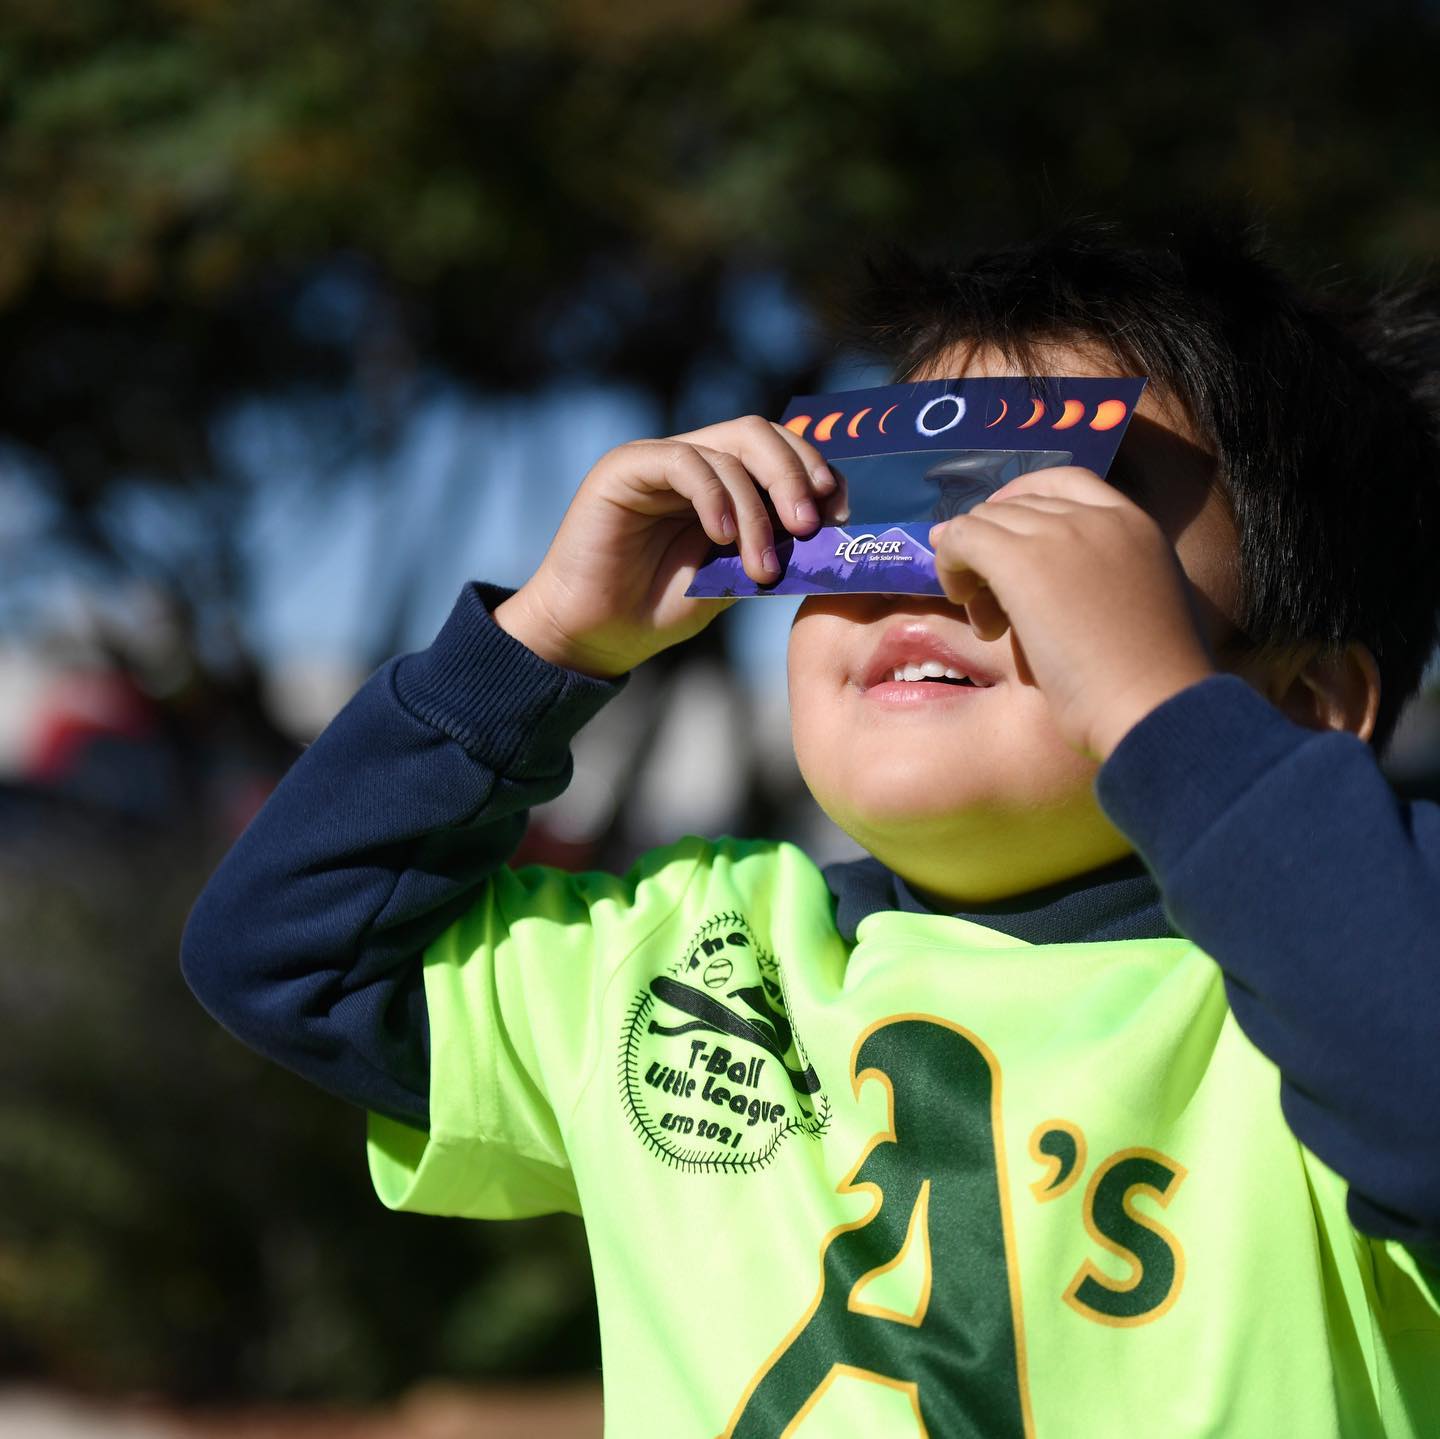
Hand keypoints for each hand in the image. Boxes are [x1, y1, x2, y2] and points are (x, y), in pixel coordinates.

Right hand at [494, 415, 837, 676]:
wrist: (596, 635)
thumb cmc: (659, 609)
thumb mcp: (733, 579)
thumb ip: (772, 547)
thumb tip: (829, 534)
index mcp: (721, 482)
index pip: (778, 450)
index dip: (814, 471)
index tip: (839, 513)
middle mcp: (692, 461)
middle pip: (759, 435)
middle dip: (795, 476)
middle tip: (810, 526)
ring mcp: (658, 459)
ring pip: (728, 450)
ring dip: (757, 509)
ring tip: (762, 565)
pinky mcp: (625, 468)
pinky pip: (684, 462)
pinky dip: (714, 497)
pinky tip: (721, 537)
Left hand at [928, 466, 1216, 758]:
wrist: (1153, 706)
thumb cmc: (1149, 685)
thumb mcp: (1136, 614)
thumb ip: (1102, 585)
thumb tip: (1039, 589)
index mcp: (1136, 525)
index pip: (1066, 482)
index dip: (1022, 504)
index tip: (1003, 542)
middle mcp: (1098, 517)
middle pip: (1018, 505)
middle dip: (996, 549)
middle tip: (993, 607)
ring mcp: (1060, 533)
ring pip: (986, 520)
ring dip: (973, 564)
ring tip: (986, 621)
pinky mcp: (1022, 559)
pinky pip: (962, 537)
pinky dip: (950, 564)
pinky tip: (963, 600)